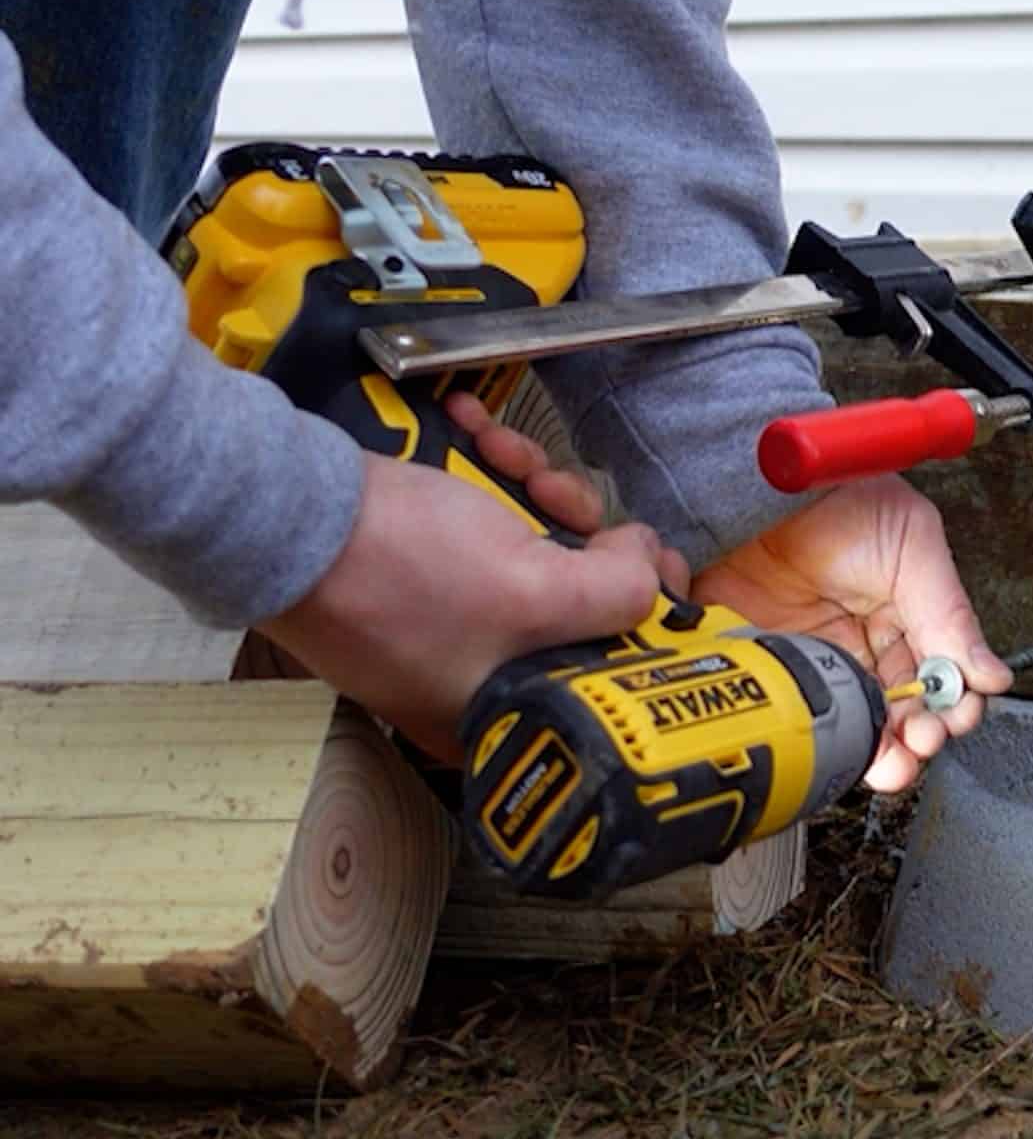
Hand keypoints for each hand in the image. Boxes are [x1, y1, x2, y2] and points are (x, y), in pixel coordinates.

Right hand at [254, 393, 671, 763]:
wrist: (279, 509)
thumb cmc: (395, 569)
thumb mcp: (533, 595)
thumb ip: (614, 594)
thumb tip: (646, 567)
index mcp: (502, 709)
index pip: (606, 668)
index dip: (640, 606)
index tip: (647, 555)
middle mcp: (475, 670)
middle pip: (573, 593)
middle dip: (571, 521)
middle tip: (550, 491)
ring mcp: (442, 611)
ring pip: (528, 539)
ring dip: (527, 480)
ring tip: (499, 451)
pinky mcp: (417, 560)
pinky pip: (475, 514)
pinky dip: (481, 468)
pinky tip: (471, 429)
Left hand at [688, 474, 1011, 792]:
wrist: (761, 484)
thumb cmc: (841, 494)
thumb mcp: (912, 542)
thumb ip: (949, 610)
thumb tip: (991, 673)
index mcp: (910, 621)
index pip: (943, 681)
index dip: (955, 706)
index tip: (955, 716)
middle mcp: (868, 649)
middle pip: (904, 715)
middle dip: (922, 739)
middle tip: (922, 740)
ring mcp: (822, 664)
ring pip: (859, 730)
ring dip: (882, 755)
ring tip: (893, 761)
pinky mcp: (774, 670)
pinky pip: (799, 720)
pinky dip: (821, 744)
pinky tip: (840, 744)